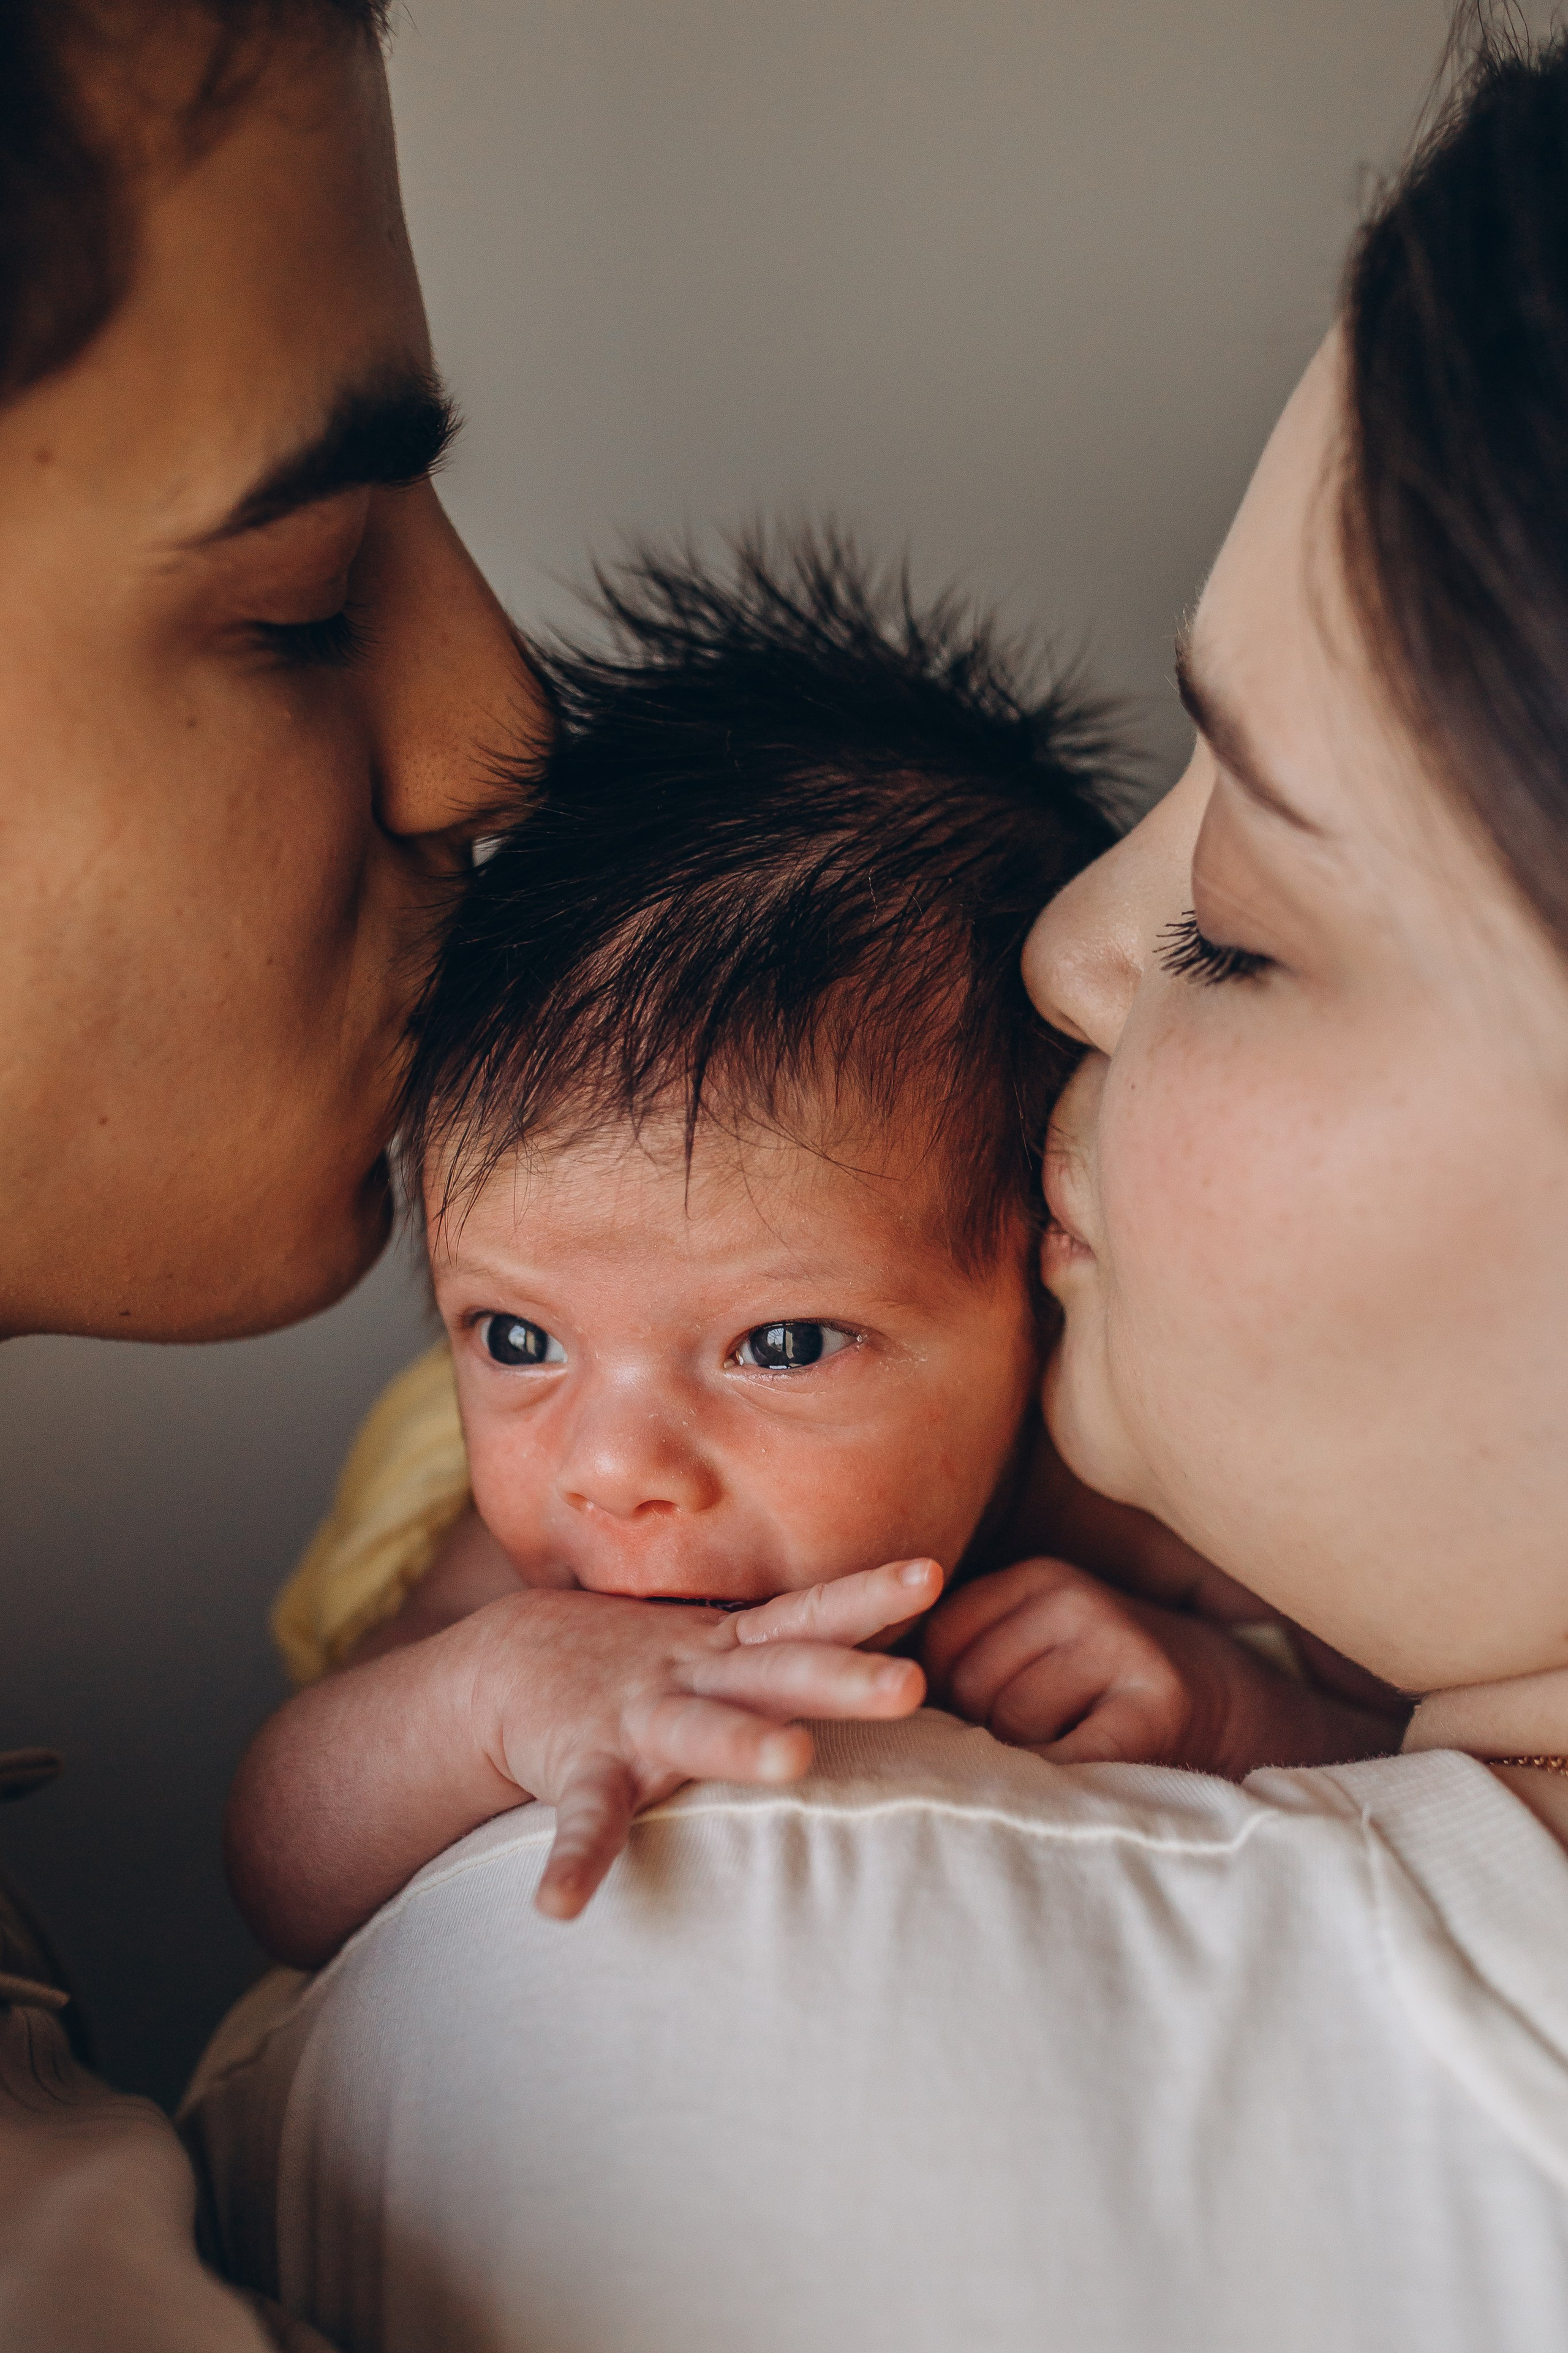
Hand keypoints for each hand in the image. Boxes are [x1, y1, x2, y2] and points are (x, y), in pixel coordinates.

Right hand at [473, 1558, 940, 1918]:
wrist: (507, 1662)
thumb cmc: (639, 1664)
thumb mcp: (714, 1649)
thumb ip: (788, 1654)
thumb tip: (896, 1673)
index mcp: (730, 1648)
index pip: (810, 1614)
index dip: (870, 1595)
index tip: (931, 1574)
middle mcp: (694, 1675)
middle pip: (780, 1670)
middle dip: (844, 1678)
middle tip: (911, 1685)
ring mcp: (636, 1717)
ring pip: (699, 1730)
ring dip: (743, 1744)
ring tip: (793, 1760)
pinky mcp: (582, 1768)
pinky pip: (585, 1820)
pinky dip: (575, 1861)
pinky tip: (560, 1905)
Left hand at [924, 1556, 1400, 1777]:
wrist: (1237, 1709)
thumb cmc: (1111, 1688)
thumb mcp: (1044, 1642)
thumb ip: (972, 1651)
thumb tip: (881, 1692)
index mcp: (1041, 1577)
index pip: (941, 1643)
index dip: (946, 1696)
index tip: (983, 1715)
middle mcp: (1079, 1599)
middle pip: (972, 1689)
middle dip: (986, 1733)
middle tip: (1037, 1745)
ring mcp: (1121, 1648)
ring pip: (1013, 1729)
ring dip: (1029, 1762)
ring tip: (1071, 1755)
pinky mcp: (1155, 1707)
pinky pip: (1068, 1763)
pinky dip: (1063, 1786)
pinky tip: (1089, 1780)